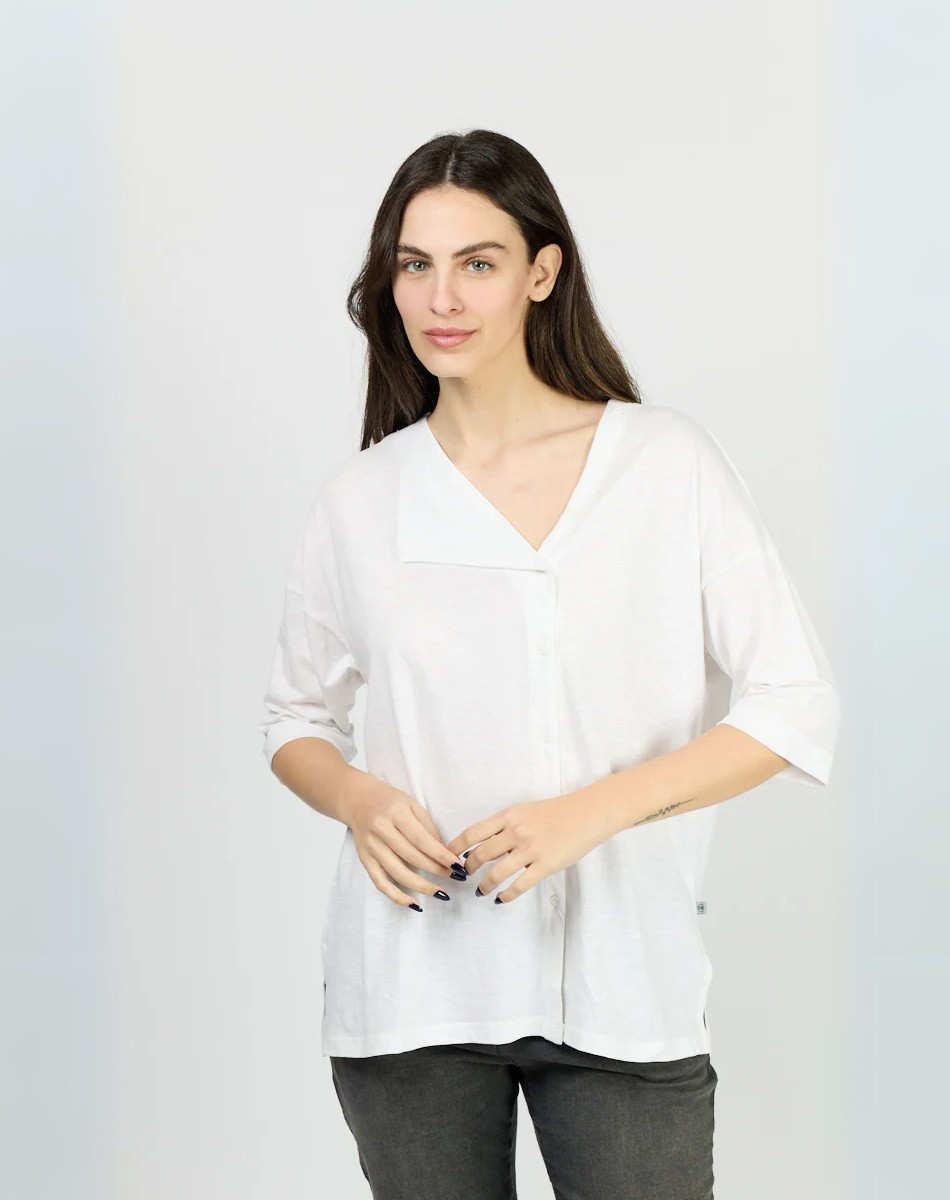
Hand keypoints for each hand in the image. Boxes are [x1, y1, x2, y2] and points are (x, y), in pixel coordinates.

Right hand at [345, 774, 467, 909]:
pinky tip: (414, 903)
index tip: (457, 866)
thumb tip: (445, 853)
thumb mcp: (412, 804)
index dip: (440, 856)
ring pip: (397, 873)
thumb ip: (428, 827)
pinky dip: (397, 896)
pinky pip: (380, 883)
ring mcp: (371, 847)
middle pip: (411, 857)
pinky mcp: (364, 859)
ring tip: (441, 893)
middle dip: (436, 870)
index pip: (421, 840)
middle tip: (455, 878)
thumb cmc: (390, 801)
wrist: (358, 800)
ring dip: (421, 887)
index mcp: (395, 813)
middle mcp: (381, 830)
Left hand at [445, 793, 612, 903]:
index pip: (472, 833)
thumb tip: (482, 843)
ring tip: (480, 890)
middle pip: (480, 854)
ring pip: (496, 873)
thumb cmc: (556, 811)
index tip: (447, 857)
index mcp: (508, 816)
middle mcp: (516, 832)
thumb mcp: (525, 811)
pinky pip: (519, 885)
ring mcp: (530, 849)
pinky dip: (505, 895)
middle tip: (464, 875)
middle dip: (468, 869)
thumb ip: (505, 826)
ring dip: (483, 885)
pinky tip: (500, 898)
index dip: (456, 848)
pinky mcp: (545, 865)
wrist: (587, 813)